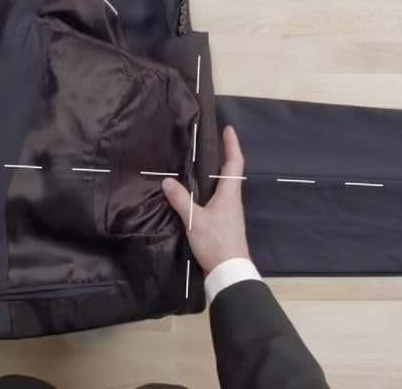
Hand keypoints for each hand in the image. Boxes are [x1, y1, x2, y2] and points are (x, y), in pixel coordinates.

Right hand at [162, 126, 249, 273]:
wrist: (229, 271)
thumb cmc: (216, 242)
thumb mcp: (195, 220)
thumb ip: (181, 200)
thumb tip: (167, 180)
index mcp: (229, 194)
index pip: (234, 163)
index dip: (232, 145)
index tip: (228, 129)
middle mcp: (232, 200)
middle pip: (230, 173)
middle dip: (222, 156)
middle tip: (210, 143)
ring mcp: (229, 212)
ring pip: (223, 186)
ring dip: (214, 173)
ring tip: (199, 164)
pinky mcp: (224, 223)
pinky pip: (217, 198)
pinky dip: (209, 189)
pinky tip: (196, 193)